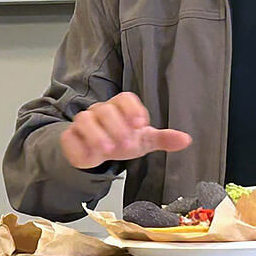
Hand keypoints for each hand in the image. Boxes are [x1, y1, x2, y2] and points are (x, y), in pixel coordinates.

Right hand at [60, 91, 192, 169]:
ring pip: (85, 120)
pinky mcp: (70, 137)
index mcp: (119, 107)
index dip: (132, 109)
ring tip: (108, 149)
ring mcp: (84, 123)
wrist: (97, 151)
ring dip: (97, 135)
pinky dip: (79, 146)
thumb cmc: (122, 140)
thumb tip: (186, 140)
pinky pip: (70, 137)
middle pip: (106, 109)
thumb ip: (163, 139)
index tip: (141, 124)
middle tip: (126, 143)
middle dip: (117, 126)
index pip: (124, 98)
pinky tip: (91, 156)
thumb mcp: (144, 141)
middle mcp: (100, 111)